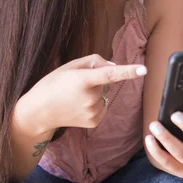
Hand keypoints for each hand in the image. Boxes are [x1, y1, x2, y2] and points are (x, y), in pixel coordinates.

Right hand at [17, 54, 146, 134]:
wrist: (39, 111)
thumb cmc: (53, 84)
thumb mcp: (70, 66)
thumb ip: (94, 61)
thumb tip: (115, 66)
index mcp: (83, 80)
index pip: (110, 74)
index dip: (128, 72)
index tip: (144, 70)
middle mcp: (90, 97)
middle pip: (105, 83)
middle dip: (96, 81)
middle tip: (75, 85)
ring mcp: (93, 111)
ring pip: (104, 96)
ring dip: (95, 94)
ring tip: (74, 97)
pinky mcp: (94, 121)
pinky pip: (102, 107)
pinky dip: (94, 105)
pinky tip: (78, 106)